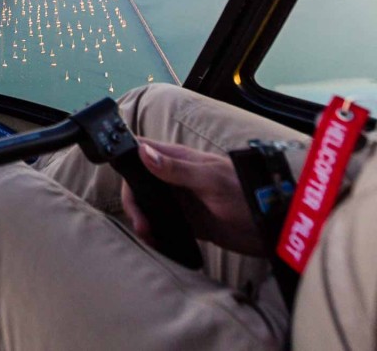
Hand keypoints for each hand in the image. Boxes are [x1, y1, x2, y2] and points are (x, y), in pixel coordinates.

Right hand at [121, 139, 263, 255]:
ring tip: (149, 236)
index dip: (125, 159)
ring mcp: (179, 200)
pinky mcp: (186, 221)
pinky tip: (156, 242)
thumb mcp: (210, 180)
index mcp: (177, 159)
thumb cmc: (245, 194)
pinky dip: (154, 233)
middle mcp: (173, 178)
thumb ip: (176, 168)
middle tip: (141, 224)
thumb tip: (143, 152)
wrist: (271, 227)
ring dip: (141, 220)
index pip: (141, 150)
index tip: (121, 179)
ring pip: (147, 204)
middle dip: (133, 202)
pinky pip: (160, 224)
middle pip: (138, 183)